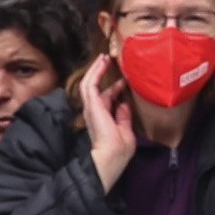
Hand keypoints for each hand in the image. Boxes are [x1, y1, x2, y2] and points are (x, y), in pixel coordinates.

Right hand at [79, 56, 143, 189]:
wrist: (110, 157)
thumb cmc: (119, 151)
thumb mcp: (125, 131)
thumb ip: (124, 117)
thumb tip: (124, 105)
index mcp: (103, 119)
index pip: (106, 100)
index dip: (114, 89)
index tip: (124, 81)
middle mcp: (94, 113)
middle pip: (95, 89)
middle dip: (100, 75)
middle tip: (106, 61)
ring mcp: (91, 108)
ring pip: (89, 83)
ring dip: (95, 70)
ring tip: (102, 57)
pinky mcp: (91, 105)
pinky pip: (90, 84)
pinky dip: (95, 72)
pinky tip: (101, 62)